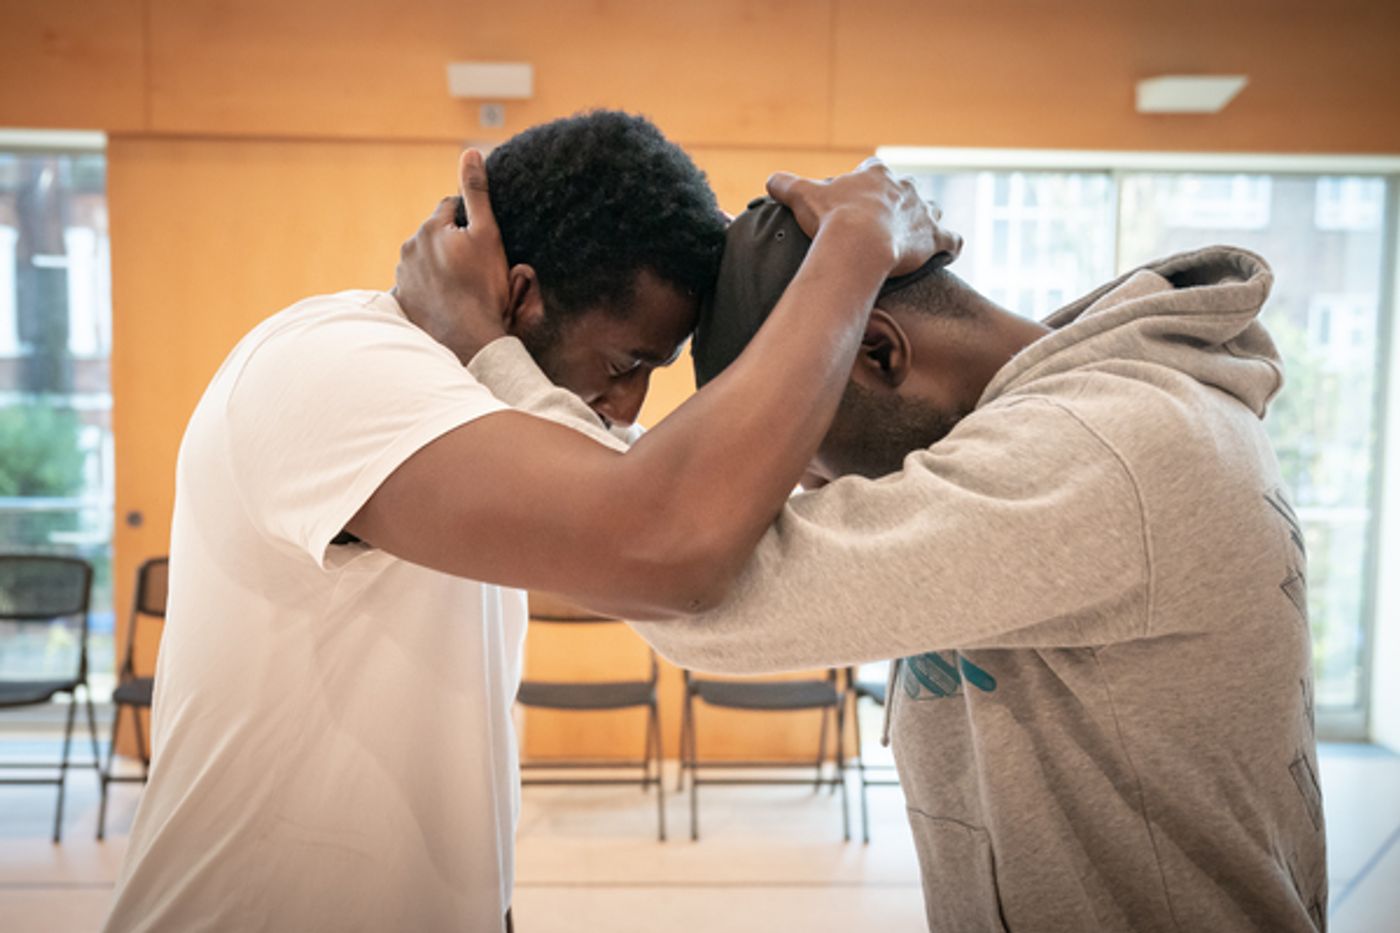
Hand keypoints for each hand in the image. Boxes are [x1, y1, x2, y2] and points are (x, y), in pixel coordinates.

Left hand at [393, 149, 510, 365]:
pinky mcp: (402, 300)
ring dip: (441, 267)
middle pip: (437, 236)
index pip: (451, 209)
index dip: (470, 225)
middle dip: (453, 245)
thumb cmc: (482, 287)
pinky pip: (418, 286)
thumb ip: (476, 192)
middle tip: (476, 270)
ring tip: (463, 288)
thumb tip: (470, 152)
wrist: (468, 338)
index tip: (482, 246)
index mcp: (430, 228)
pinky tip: (447, 302)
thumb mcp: (487, 234)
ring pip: (427, 261)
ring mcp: (403, 276)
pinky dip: (430, 290)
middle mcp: (410, 248)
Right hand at [766, 158, 962, 275]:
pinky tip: (945, 253)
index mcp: (875, 175)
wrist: (858, 244)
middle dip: (897, 205)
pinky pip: (952, 240)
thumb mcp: (802, 196)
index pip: (874, 170)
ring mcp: (923, 212)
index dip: (867, 184)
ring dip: (926, 222)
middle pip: (905, 191)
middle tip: (881, 227)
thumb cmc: (831, 219)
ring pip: (933, 212)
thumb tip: (770, 180)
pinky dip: (950, 246)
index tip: (857, 200)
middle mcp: (904, 188)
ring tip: (913, 241)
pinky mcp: (935, 237)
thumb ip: (785, 184)